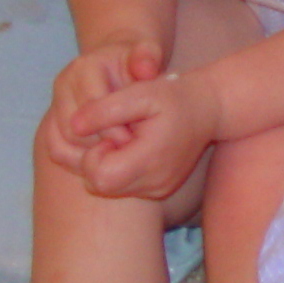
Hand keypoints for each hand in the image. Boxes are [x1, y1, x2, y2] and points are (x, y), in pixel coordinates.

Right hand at [42, 36, 165, 172]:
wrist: (118, 66)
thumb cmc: (137, 63)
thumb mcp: (147, 54)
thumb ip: (148, 57)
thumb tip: (146, 69)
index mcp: (85, 67)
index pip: (93, 107)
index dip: (115, 130)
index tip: (134, 142)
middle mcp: (64, 84)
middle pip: (74, 129)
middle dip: (101, 145)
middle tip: (125, 153)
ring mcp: (55, 103)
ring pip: (64, 142)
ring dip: (90, 154)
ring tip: (115, 155)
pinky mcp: (52, 121)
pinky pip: (57, 149)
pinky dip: (77, 160)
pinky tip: (101, 158)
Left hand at [71, 67, 221, 199]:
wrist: (209, 109)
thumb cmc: (174, 95)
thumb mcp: (140, 92)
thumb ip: (105, 109)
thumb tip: (73, 125)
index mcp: (151, 160)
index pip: (98, 175)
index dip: (91, 154)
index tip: (107, 130)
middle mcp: (155, 183)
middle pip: (99, 185)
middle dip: (94, 159)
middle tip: (112, 132)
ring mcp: (158, 190)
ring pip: (108, 188)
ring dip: (104, 164)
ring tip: (121, 136)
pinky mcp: (158, 190)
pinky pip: (123, 187)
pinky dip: (117, 169)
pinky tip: (129, 146)